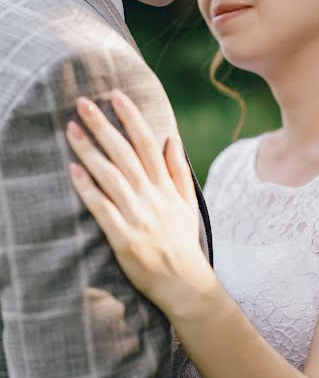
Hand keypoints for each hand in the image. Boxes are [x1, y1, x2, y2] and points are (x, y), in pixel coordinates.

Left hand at [65, 90, 214, 317]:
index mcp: (165, 186)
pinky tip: (73, 170)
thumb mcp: (188, 203)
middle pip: (124, 154)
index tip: (116, 96)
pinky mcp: (123, 237)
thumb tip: (172, 139)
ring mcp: (137, 216)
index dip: (131, 118)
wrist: (184, 281)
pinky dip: (88, 189)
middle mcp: (151, 196)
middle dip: (103, 126)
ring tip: (71, 129)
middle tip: (83, 103)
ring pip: (110, 176)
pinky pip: (102, 209)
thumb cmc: (183, 241)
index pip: (147, 144)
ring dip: (90, 151)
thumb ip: (178, 171)